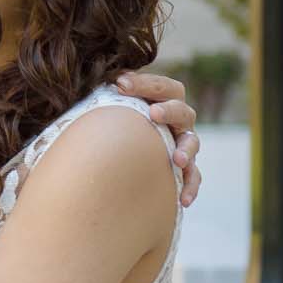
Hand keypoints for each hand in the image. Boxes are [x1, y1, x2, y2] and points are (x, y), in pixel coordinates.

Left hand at [114, 71, 201, 207]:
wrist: (120, 160)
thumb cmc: (113, 127)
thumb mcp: (107, 111)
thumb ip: (102, 97)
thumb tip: (89, 82)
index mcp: (162, 101)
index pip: (163, 87)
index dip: (145, 84)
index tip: (120, 84)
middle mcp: (177, 121)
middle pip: (183, 111)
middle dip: (169, 110)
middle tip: (153, 114)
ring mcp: (182, 145)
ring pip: (192, 142)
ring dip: (186, 149)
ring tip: (177, 159)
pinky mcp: (184, 169)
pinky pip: (193, 177)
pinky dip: (190, 187)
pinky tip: (183, 201)